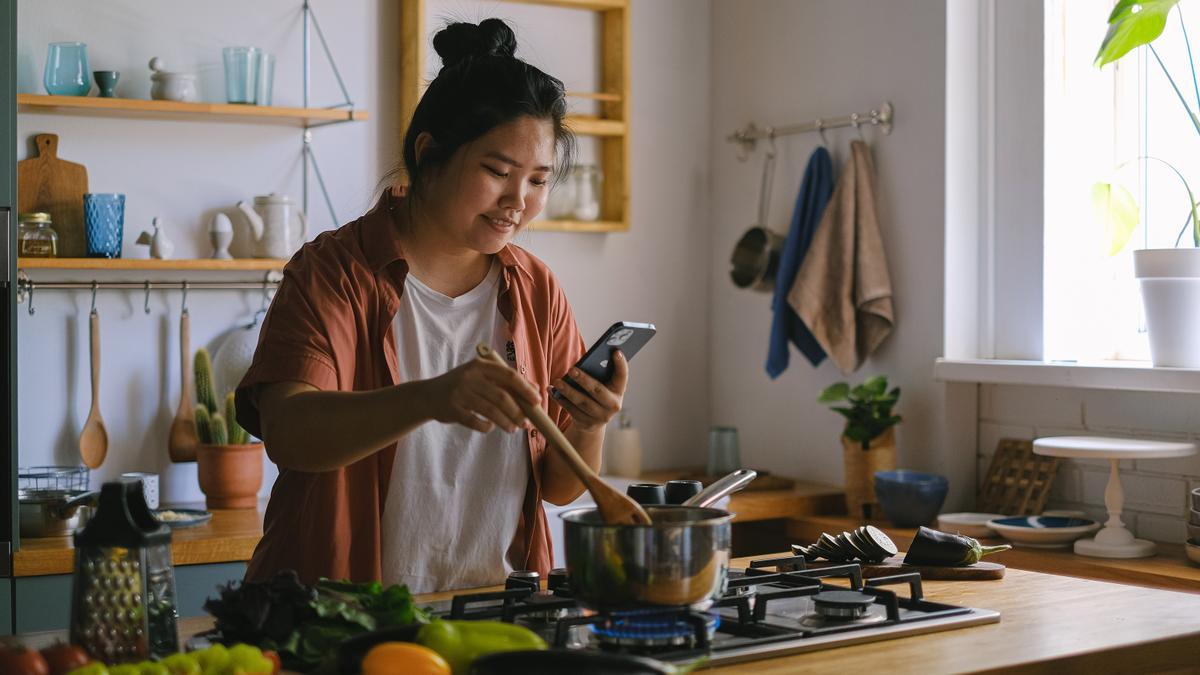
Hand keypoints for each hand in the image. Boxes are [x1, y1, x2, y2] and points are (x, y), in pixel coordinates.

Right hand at [425, 357, 540, 432]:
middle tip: (526, 422)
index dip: (525, 389)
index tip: (537, 401)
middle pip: (501, 396)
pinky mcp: (452, 409)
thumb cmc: (461, 386)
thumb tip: (535, 389)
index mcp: (480, 365)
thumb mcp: (480, 377)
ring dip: (505, 422)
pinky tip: (490, 427)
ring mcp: (460, 393)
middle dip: (517, 411)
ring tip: (513, 429)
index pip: (509, 375)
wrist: (427, 396)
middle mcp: (470, 376)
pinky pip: (475, 422)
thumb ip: (505, 381)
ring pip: (490, 411)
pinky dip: (486, 426)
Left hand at [552, 349, 627, 432]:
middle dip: (584, 380)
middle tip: (571, 369)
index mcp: (619, 391)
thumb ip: (600, 373)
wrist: (593, 421)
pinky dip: (560, 400)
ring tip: (557, 382)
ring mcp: (600, 416)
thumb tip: (586, 360)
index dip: (621, 364)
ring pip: (582, 402)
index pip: (623, 376)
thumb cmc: (597, 393)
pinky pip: (571, 410)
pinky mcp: (587, 423)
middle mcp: (613, 405)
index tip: (616, 351)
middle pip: (598, 390)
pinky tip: (552, 390)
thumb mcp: (603, 385)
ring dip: (568, 391)